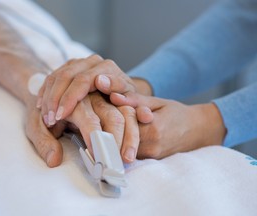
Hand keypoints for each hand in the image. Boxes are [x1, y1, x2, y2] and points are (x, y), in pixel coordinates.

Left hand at [26, 92, 139, 166]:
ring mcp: (106, 100)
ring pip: (126, 113)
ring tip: (128, 158)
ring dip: (131, 136)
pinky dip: (135, 127)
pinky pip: (130, 113)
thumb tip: (54, 160)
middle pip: (114, 117)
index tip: (98, 162)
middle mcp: (94, 99)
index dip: (96, 142)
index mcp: (75, 103)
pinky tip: (134, 145)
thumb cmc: (44, 111)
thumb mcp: (35, 126)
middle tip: (117, 165)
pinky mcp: (114, 104)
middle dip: (118, 142)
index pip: (90, 122)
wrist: (49, 91)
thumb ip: (44, 142)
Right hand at [36, 55, 136, 125]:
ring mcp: (80, 62)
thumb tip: (116, 97)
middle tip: (50, 119)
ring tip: (46, 117)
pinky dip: (46, 92)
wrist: (120, 88)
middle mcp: (93, 61)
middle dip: (56, 99)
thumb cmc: (127, 98)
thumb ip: (132, 101)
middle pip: (67, 76)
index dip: (71, 97)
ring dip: (49, 97)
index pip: (84, 80)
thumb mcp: (134, 101)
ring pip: (57, 76)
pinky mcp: (70, 67)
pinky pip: (53, 77)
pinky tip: (41, 107)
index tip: (62, 115)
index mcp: (108, 67)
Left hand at [110, 93, 226, 158]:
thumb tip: (112, 96)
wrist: (197, 131)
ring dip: (114, 137)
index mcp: (153, 128)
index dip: (108, 117)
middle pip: (119, 139)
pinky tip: (118, 134)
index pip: (121, 125)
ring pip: (122, 148)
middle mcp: (151, 146)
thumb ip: (134, 100)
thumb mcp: (157, 102)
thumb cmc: (176, 113)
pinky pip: (130, 153)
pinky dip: (122, 144)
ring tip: (106, 126)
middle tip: (98, 119)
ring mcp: (151, 156)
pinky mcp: (150, 161)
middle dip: (108, 129)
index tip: (99, 110)